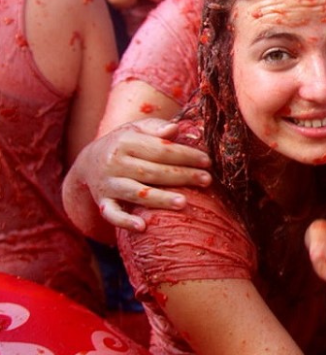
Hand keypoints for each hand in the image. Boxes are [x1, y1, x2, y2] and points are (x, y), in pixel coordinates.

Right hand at [74, 118, 211, 230]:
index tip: (207, 161)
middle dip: (181, 176)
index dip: (185, 155)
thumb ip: (156, 128)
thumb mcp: (136, 128)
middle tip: (206, 180)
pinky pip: (112, 214)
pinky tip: (142, 226)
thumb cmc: (124, 143)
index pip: (160, 150)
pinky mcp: (102, 202)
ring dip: (160, 199)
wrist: (88, 162)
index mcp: (125, 142)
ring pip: (136, 193)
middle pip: (152, 171)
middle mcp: (114, 163)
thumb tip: (174, 129)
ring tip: (183, 203)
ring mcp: (108, 184)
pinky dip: (125, 222)